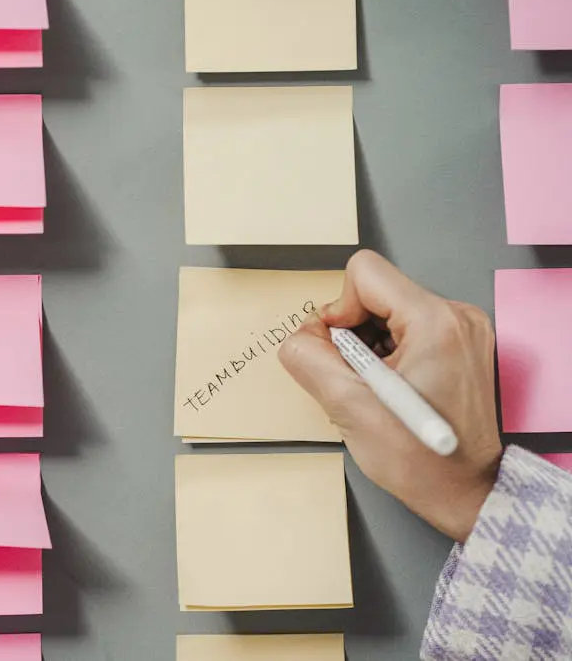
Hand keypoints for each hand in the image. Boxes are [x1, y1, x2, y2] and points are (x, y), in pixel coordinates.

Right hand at [278, 250, 501, 541]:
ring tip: (378, 389)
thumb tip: (300, 335)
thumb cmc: (421, 460)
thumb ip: (308, 357)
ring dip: (369, 347)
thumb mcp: (347, 406)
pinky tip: (391, 389)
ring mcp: (463, 331)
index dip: (339, 309)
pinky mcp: (460, 347)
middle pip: (376, 292)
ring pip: (388, 312)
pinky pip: (405, 330)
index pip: (365, 273)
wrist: (466, 493)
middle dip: (353, 332)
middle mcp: (456, 317)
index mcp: (436, 322)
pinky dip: (387, 355)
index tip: (343, 351)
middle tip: (358, 378)